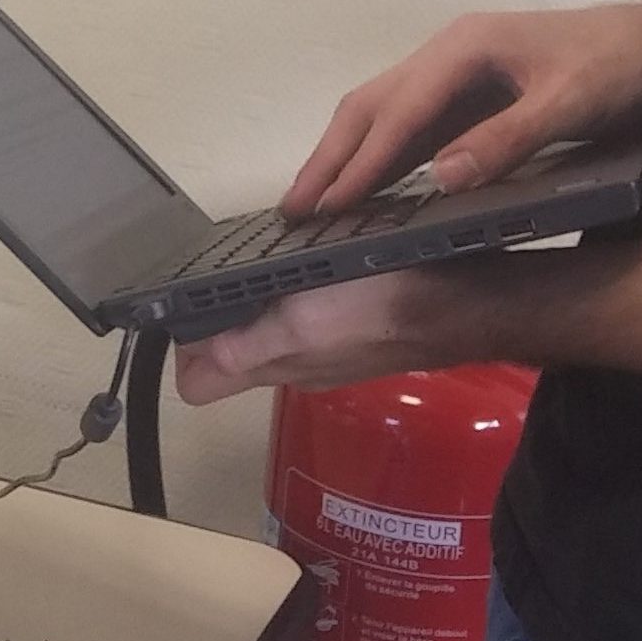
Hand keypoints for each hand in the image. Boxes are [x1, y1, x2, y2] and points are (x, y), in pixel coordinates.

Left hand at [170, 272, 468, 404]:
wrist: (464, 302)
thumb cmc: (379, 309)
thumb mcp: (302, 327)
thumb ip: (244, 349)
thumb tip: (189, 364)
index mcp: (275, 366)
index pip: (200, 383)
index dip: (179, 348)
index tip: (177, 302)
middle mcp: (294, 364)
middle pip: (229, 350)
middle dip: (211, 316)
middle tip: (212, 266)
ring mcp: (326, 344)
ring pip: (265, 328)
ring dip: (251, 298)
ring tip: (257, 257)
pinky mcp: (354, 321)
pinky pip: (304, 310)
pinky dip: (292, 289)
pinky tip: (306, 261)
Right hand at [281, 0, 641, 214]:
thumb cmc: (616, 66)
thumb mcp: (569, 103)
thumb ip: (507, 139)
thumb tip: (440, 176)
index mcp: (464, 47)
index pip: (397, 110)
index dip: (362, 160)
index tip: (330, 203)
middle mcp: (447, 53)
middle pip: (370, 105)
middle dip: (330, 158)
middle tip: (295, 208)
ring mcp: (454, 71)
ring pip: (382, 113)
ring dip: (346, 157)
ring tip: (314, 204)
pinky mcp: (467, 93)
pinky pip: (410, 125)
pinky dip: (380, 157)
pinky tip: (369, 190)